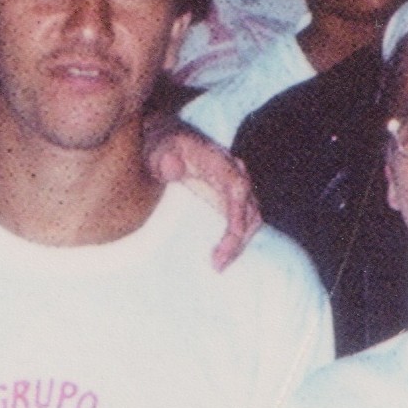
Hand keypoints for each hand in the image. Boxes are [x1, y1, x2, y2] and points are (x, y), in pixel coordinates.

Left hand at [142, 119, 261, 267]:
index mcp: (217, 160)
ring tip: (218, 265)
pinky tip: (219, 258)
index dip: (239, 212)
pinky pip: (243, 221)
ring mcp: (234, 185)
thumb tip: (173, 168)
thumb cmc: (160, 148)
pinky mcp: (230, 198)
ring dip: (238, 244)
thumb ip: (162, 160)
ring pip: (251, 217)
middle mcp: (233, 172)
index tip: (233, 236)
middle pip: (250, 208)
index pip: (237, 187)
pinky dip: (236, 240)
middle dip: (238, 238)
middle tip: (217, 264)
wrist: (165, 142)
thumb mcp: (156, 151)